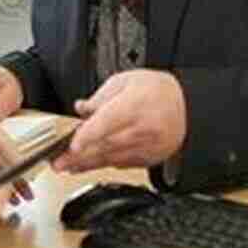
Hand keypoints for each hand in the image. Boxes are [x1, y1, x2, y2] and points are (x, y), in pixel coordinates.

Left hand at [51, 69, 186, 172]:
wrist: (189, 107)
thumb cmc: (159, 91)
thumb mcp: (127, 80)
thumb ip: (101, 96)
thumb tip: (82, 108)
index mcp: (134, 106)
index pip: (108, 122)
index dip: (88, 135)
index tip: (72, 144)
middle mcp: (141, 129)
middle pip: (106, 145)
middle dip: (79, 156)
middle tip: (58, 162)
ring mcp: (146, 147)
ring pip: (111, 159)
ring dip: (86, 164)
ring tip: (67, 167)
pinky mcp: (147, 158)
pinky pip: (121, 164)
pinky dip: (103, 164)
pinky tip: (86, 165)